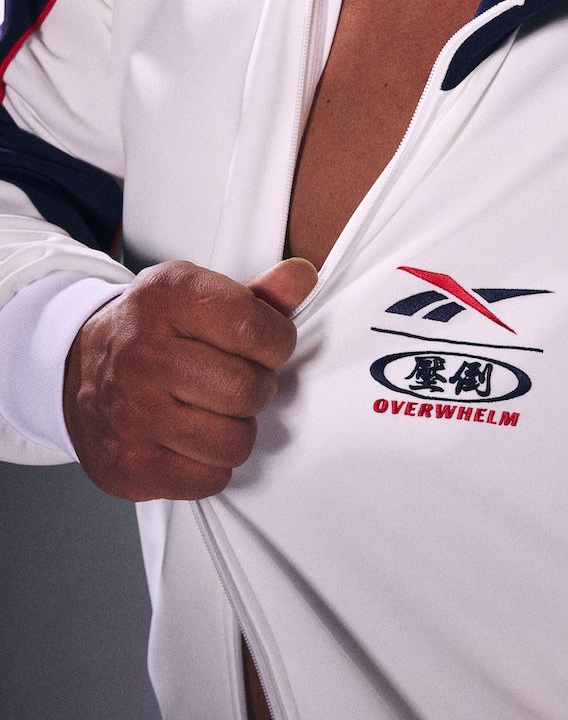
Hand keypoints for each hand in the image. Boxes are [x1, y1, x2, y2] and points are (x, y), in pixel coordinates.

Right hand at [63, 256, 316, 501]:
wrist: (76, 370)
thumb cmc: (148, 330)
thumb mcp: (195, 295)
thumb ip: (256, 293)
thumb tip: (302, 277)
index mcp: (165, 297)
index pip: (253, 327)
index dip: (277, 341)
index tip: (268, 344)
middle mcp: (144, 354)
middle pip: (247, 389)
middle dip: (258, 388)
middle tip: (240, 380)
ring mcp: (133, 414)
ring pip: (235, 441)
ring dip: (237, 429)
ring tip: (216, 410)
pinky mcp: (131, 465)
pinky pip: (211, 479)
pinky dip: (213, 464)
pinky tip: (193, 438)